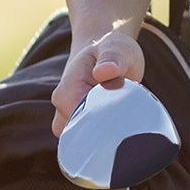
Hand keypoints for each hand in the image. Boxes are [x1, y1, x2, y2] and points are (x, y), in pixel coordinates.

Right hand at [51, 22, 147, 136]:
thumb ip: (112, 59)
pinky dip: (105, 135)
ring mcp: (67, 118)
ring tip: (123, 115)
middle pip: (83, 135)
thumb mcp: (117, 48)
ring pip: (86, 141)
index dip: (106, 122)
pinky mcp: (78, 125)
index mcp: (68, 90)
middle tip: (127, 114)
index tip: (125, 115)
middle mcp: (62, 108)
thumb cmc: (111, 49)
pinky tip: (119, 122)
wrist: (103, 51)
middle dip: (106, 130)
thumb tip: (104, 72)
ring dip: (105, 133)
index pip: (82, 121)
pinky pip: (90, 140)